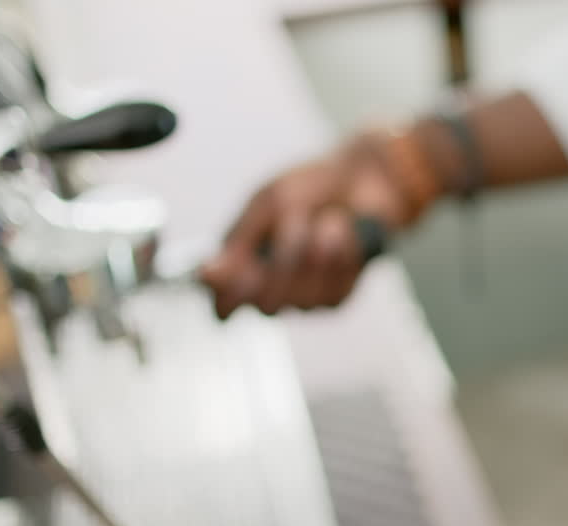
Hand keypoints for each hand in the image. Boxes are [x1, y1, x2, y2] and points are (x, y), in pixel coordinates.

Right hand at [200, 135, 411, 317]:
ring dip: (318, 250)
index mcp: (240, 263)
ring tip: (326, 220)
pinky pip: (335, 290)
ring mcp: (302, 296)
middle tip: (297, 226)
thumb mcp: (270, 204)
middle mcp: (268, 287)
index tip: (245, 272)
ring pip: (305, 297)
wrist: (363, 180)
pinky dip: (343, 254)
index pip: (222, 300)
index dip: (229, 295)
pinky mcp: (335, 297)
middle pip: (266, 304)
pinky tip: (344, 232)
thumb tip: (205, 275)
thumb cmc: (311, 188)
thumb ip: (240, 242)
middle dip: (285, 265)